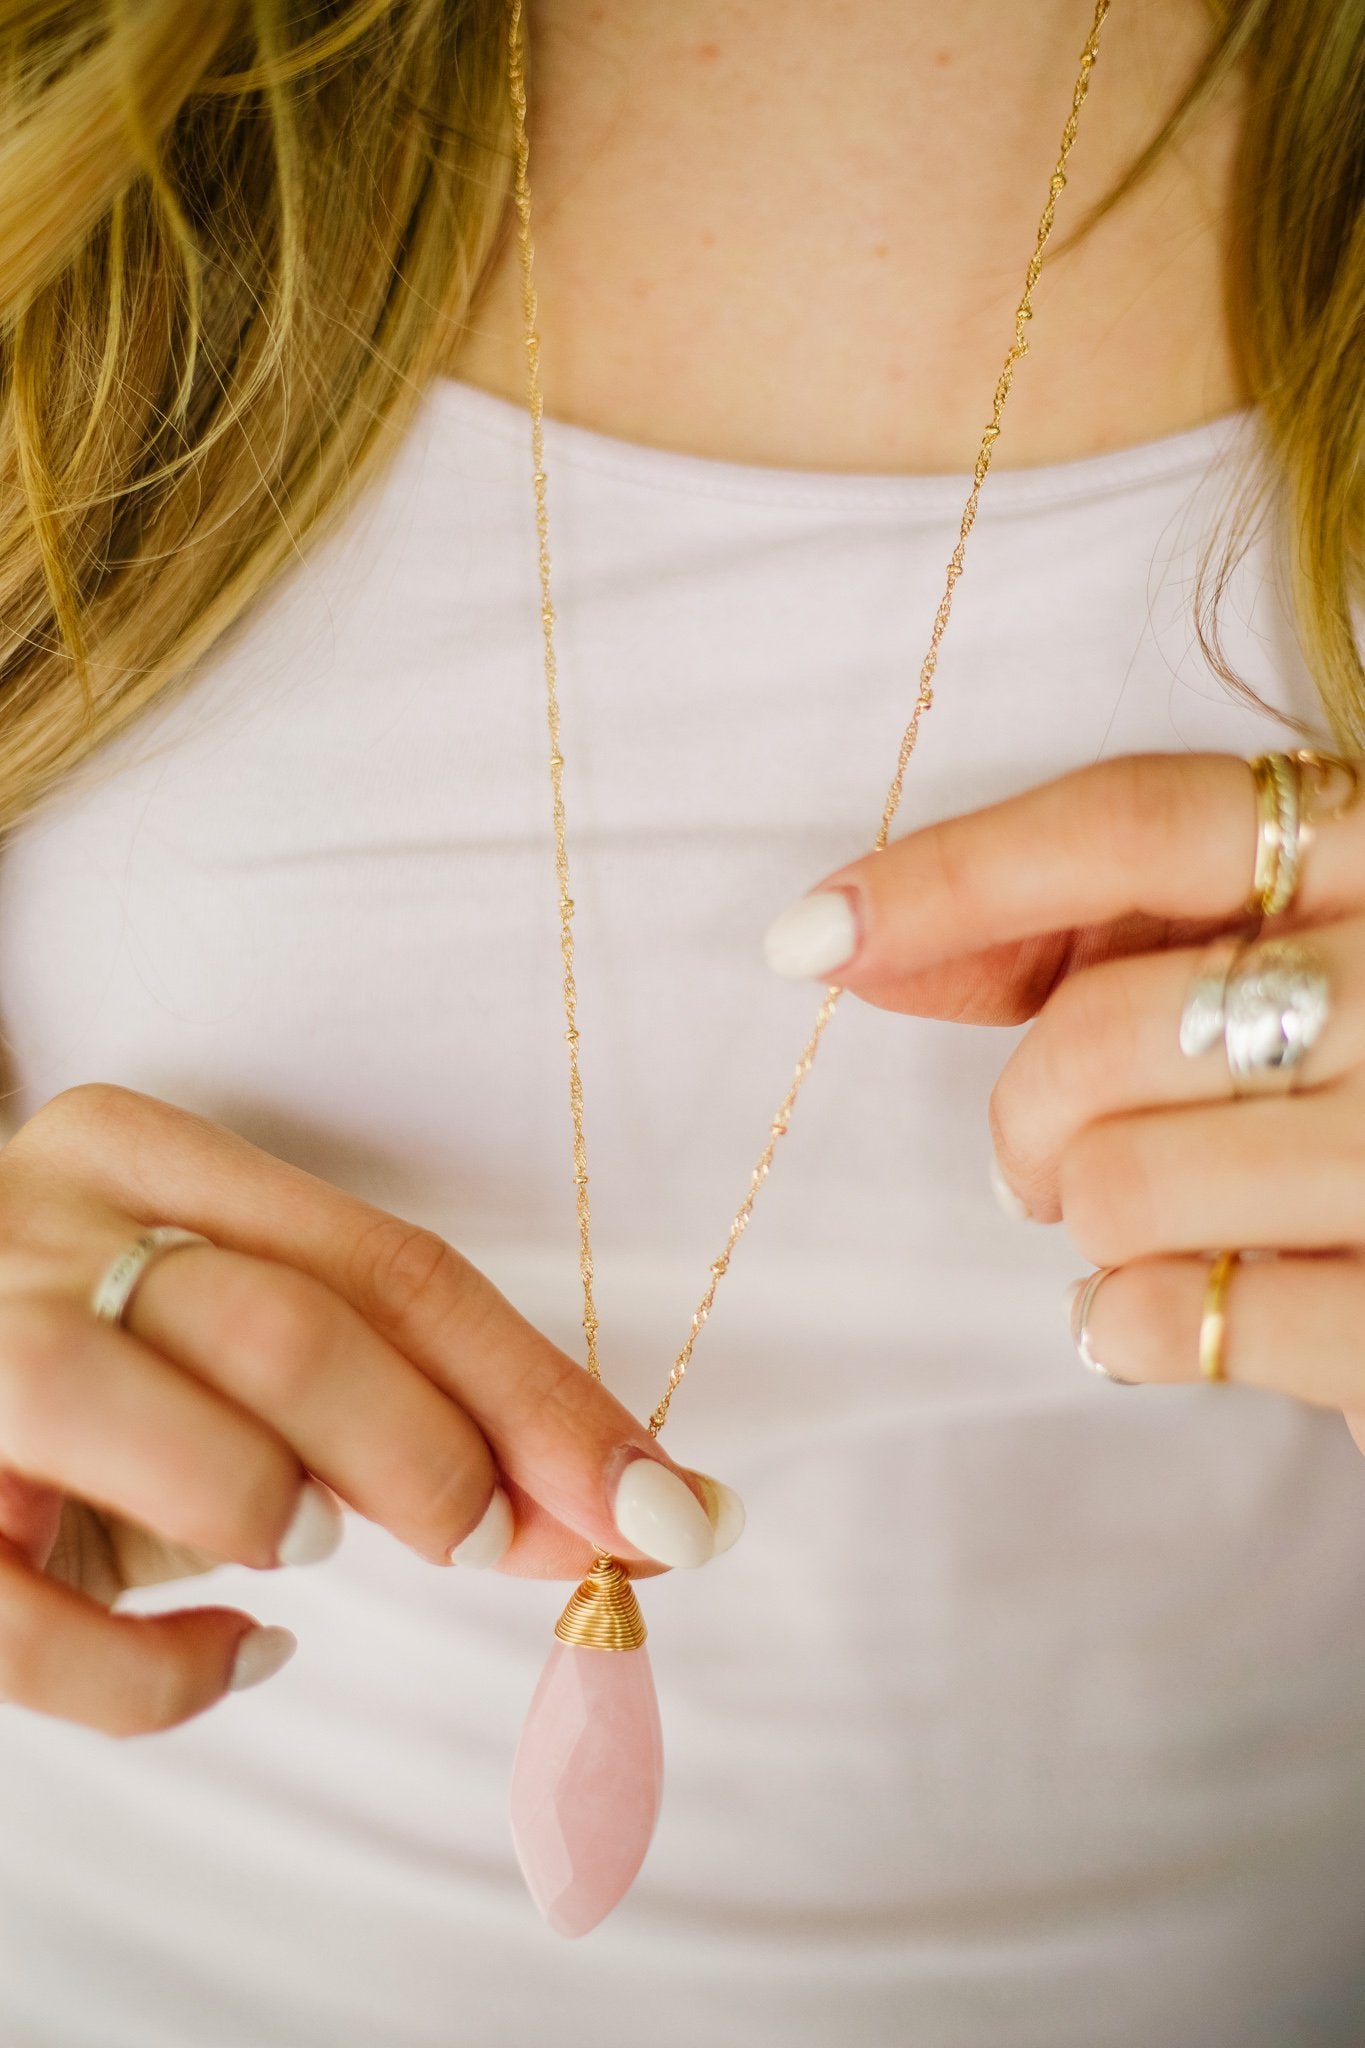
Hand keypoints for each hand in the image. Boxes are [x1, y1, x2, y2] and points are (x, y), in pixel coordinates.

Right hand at [0, 1086, 738, 1734]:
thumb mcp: (225, 1343)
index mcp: (139, 1154)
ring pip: (163, 1428)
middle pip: (292, 1329)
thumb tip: (626, 1506)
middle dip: (436, 1455)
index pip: (390, 1266)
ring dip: (281, 1508)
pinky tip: (233, 1658)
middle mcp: (42, 1231)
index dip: (543, 1395)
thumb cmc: (93, 1375)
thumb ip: (390, 1396)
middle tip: (485, 1536)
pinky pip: (37, 1623)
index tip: (667, 1504)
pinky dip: (163, 1674)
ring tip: (304, 1546)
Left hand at [764, 751, 1364, 1447]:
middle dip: (1027, 1117)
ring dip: (1086, 1224)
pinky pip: (1173, 1317)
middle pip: (1099, 1026)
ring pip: (1118, 1183)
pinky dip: (1129, 1326)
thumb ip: (1092, 934)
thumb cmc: (1356, 1087)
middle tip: (1045, 1164)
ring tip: (1141, 1229)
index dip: (953, 877)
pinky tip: (1174, 1313)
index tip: (812, 936)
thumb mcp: (1273, 961)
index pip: (1138, 826)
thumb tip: (853, 943)